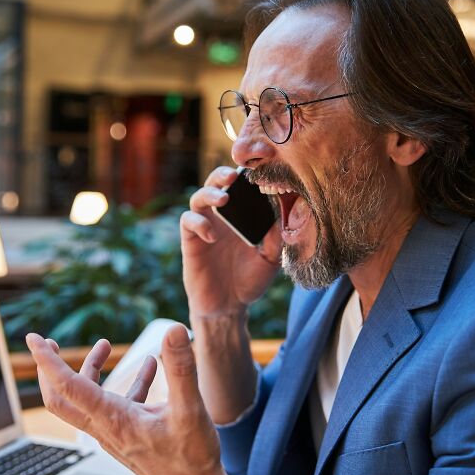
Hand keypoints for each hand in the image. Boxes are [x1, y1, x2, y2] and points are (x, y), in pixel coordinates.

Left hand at [25, 324, 230, 474]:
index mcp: (113, 419)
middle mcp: (106, 428)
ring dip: (90, 371)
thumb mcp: (191, 409)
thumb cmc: (191, 459)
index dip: (47, 360)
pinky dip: (124, 384)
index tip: (33, 338)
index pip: (67, 385)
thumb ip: (181, 368)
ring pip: (86, 400)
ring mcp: (114, 435)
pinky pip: (115, 406)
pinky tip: (150, 367)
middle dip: (51, 369)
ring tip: (105, 345)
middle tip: (50, 343)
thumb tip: (174, 330)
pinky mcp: (127, 438)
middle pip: (61, 398)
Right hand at [180, 166, 282, 318]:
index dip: (245, 174)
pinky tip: (212, 236)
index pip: (240, 187)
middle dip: (223, 175)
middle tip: (234, 176)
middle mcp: (222, 217)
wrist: (229, 307)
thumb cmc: (250, 281)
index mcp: (242, 216)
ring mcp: (205, 226)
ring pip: (198, 196)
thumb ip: (276, 236)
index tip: (255, 167)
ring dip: (209, 193)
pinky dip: (199, 223)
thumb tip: (286, 210)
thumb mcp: (270, 258)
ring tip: (223, 200)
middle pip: (216, 183)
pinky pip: (188, 221)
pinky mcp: (191, 241)